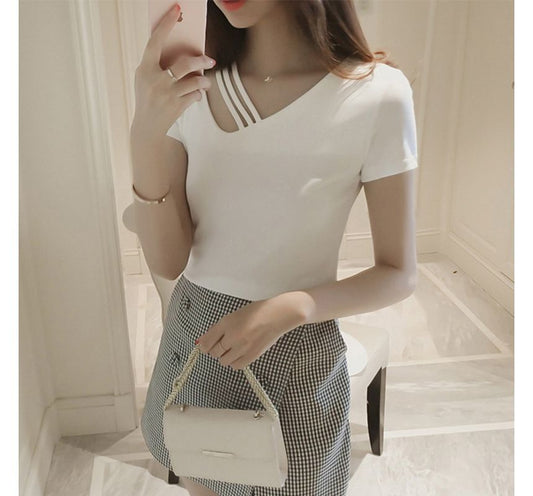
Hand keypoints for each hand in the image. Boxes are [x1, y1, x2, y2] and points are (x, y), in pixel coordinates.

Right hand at [132, 3, 214, 139]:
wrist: (147, 126)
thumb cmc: (148, 97)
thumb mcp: (145, 78)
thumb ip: (157, 64)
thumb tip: (181, 48)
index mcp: (145, 69)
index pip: (155, 41)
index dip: (166, 24)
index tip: (176, 10)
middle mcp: (156, 80)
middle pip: (185, 64)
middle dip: (201, 61)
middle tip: (210, 61)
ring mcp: (167, 94)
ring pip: (195, 82)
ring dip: (203, 82)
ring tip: (205, 83)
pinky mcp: (177, 107)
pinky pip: (195, 96)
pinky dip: (197, 95)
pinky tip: (194, 96)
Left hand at [196, 293, 310, 369]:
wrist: (277, 315)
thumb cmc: (258, 312)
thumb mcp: (234, 315)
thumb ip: (219, 328)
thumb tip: (205, 340)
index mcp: (226, 322)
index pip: (206, 341)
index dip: (203, 345)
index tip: (204, 346)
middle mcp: (233, 335)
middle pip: (214, 352)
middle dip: (215, 349)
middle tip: (221, 344)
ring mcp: (242, 347)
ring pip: (223, 361)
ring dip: (225, 356)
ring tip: (232, 349)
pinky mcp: (252, 356)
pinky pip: (236, 366)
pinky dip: (234, 362)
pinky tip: (239, 354)